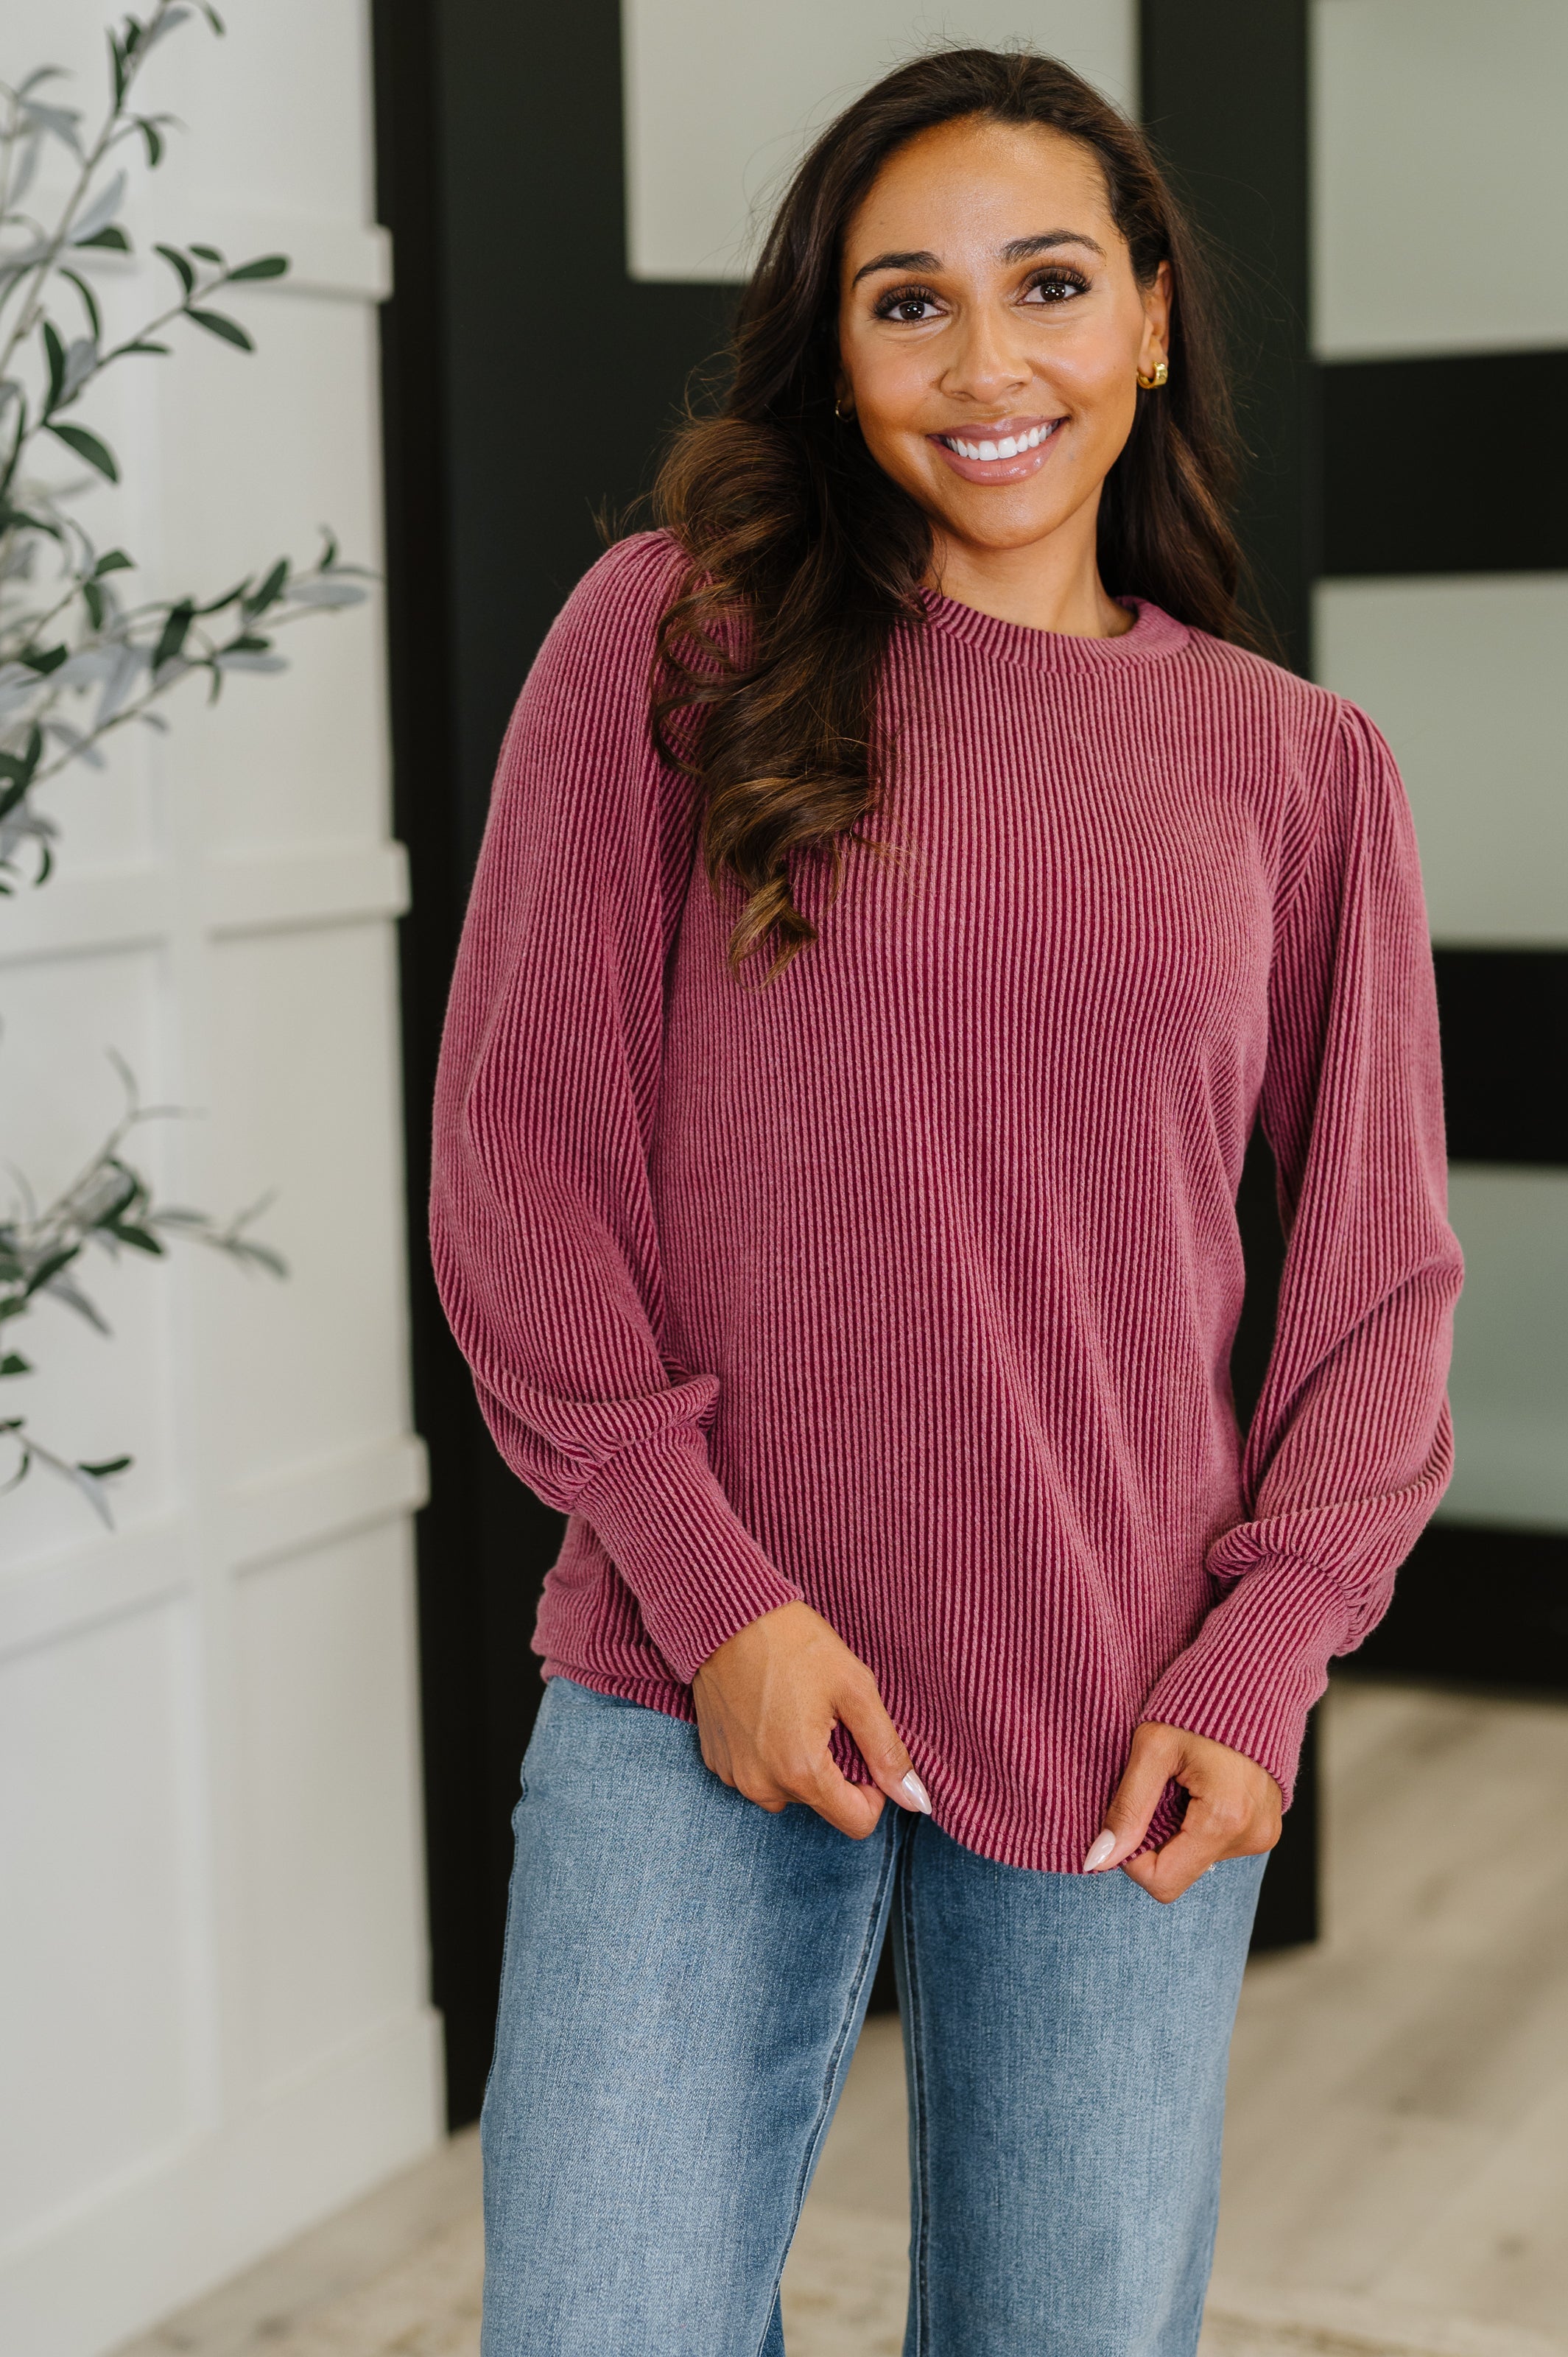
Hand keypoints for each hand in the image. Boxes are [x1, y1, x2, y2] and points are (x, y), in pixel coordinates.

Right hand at [691, 1600, 931, 1839]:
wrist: (725, 1615)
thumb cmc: (794, 1644)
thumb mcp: (855, 1689)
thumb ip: (887, 1751)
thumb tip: (916, 1800)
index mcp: (803, 1773)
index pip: (858, 1823)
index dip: (873, 1791)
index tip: (863, 1749)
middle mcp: (763, 1786)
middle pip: (822, 1804)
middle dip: (833, 1769)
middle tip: (825, 1716)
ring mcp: (734, 1776)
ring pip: (789, 1791)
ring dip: (800, 1763)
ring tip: (795, 1711)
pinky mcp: (715, 1760)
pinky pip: (757, 1775)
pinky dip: (769, 1754)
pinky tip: (768, 1711)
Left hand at [1082, 1721, 1280, 1901]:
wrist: (1253, 1674)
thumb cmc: (1198, 1702)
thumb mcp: (1152, 1749)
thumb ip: (1126, 1808)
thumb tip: (1097, 1860)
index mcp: (1225, 1820)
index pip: (1163, 1882)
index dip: (1132, 1857)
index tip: (1128, 1815)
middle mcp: (1252, 1836)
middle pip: (1180, 1871)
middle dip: (1156, 1838)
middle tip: (1158, 1787)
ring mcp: (1264, 1834)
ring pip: (1196, 1858)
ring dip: (1177, 1828)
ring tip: (1183, 1779)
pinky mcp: (1267, 1827)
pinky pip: (1217, 1844)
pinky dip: (1198, 1823)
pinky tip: (1200, 1785)